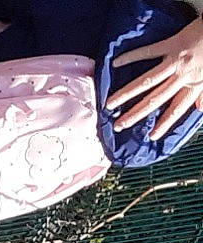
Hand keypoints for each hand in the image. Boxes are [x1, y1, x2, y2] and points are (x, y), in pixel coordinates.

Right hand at [111, 15, 202, 138]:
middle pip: (156, 99)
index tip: (151, 136)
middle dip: (136, 113)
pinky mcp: (172, 44)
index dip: (164, 123)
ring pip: (148, 81)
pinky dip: (132, 57)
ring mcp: (176, 61)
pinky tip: (117, 63)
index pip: (177, 108)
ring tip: (110, 103)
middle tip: (119, 125)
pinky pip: (149, 51)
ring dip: (127, 93)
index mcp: (196, 84)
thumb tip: (199, 108)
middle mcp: (184, 75)